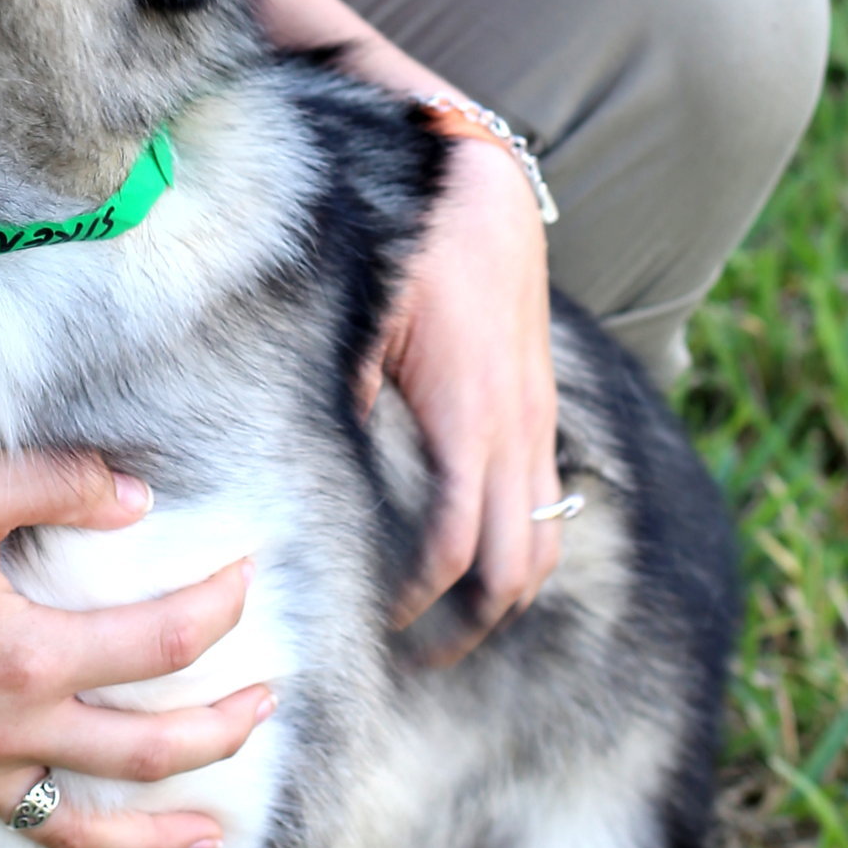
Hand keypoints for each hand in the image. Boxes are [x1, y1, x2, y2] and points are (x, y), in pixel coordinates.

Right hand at [0, 448, 273, 847]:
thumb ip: (60, 481)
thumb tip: (139, 498)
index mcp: (29, 659)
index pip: (165, 643)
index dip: (222, 608)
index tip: (249, 577)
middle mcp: (7, 736)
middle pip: (148, 753)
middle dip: (221, 732)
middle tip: (268, 709)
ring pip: (83, 829)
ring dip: (158, 837)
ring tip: (212, 840)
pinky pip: (1, 831)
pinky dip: (48, 835)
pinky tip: (69, 829)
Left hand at [365, 139, 561, 660]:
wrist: (481, 191)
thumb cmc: (410, 249)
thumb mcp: (360, 317)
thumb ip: (337, 395)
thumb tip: (298, 470)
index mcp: (468, 414)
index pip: (452, 545)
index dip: (412, 600)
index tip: (369, 622)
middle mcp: (517, 429)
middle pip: (514, 568)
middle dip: (468, 626)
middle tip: (409, 656)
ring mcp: (538, 423)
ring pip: (545, 545)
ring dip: (504, 597)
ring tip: (446, 629)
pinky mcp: (541, 411)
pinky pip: (548, 504)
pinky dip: (520, 549)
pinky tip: (474, 562)